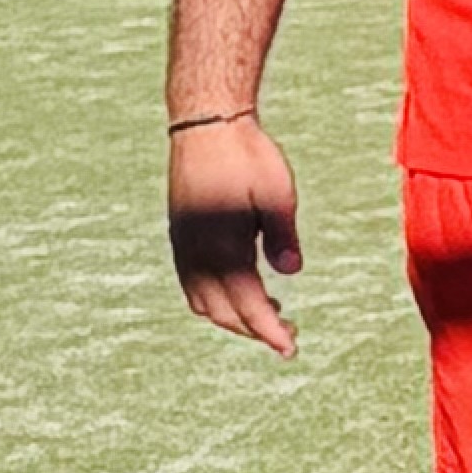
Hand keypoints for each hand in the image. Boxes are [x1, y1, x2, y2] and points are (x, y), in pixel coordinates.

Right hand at [170, 114, 302, 353]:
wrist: (206, 123)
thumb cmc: (247, 154)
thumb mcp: (277, 191)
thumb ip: (281, 235)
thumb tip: (290, 274)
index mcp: (223, 247)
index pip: (247, 306)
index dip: (268, 332)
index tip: (290, 349)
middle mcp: (197, 253)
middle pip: (222, 312)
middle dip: (253, 329)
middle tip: (288, 334)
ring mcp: (184, 245)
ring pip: (202, 302)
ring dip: (232, 316)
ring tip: (269, 314)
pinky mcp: (181, 234)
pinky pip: (192, 283)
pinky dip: (214, 299)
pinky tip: (238, 289)